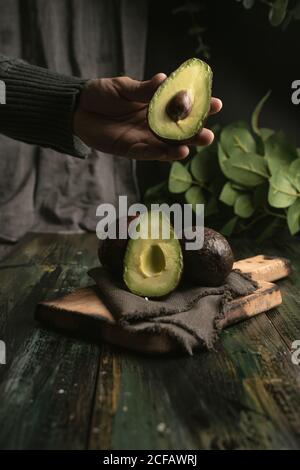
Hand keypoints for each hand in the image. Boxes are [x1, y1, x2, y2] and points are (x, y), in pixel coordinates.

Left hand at [73, 74, 221, 160]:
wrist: (78, 109)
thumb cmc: (101, 94)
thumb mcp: (124, 88)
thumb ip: (143, 89)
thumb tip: (163, 79)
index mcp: (156, 106)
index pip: (181, 108)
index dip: (199, 107)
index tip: (216, 103)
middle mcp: (153, 124)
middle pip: (179, 130)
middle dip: (197, 130)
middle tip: (212, 130)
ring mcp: (144, 138)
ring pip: (169, 144)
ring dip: (186, 145)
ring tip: (203, 141)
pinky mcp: (132, 150)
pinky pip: (150, 153)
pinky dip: (164, 153)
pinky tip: (179, 152)